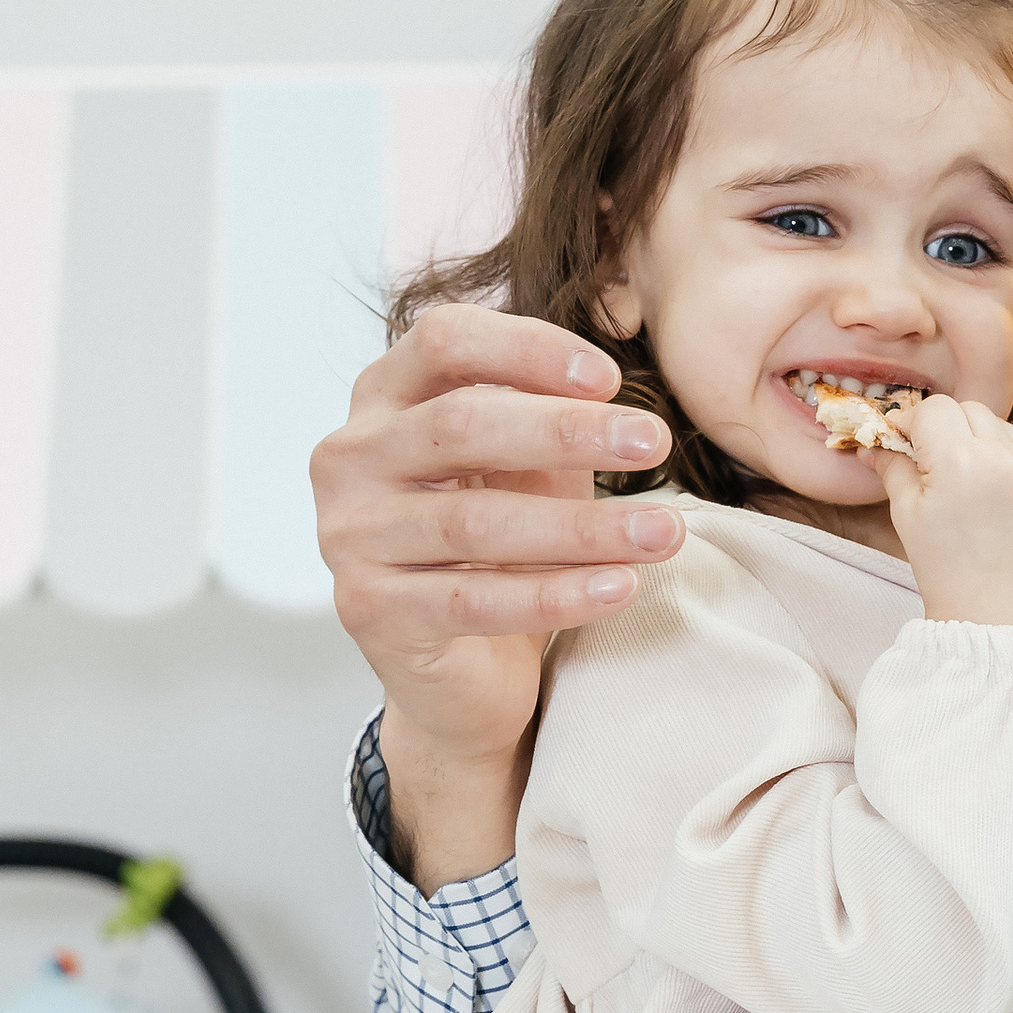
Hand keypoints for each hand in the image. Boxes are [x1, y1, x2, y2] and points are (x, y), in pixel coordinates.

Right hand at [311, 304, 681, 885]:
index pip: (444, 341)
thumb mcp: (527, 466)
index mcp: (383, 397)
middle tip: (654, 443)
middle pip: (459, 423)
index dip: (528, 349)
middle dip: (568, 431)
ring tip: (663, 531)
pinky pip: (473, 600)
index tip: (612, 379)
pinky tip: (620, 587)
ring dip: (581, 525)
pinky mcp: (368, 610)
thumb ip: (548, 418)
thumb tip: (607, 391)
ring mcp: (349, 536)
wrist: (462, 671)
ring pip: (474, 521)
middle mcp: (349, 457)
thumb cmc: (500, 544)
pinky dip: (555, 594)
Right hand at [878, 398, 1012, 625]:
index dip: (912, 422)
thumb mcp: (906, 511)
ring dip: (973, 435)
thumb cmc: (942, 563)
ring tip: (960, 473)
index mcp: (960, 462)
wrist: (991, 604)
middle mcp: (1001, 456)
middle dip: (943, 425)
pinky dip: (999, 453)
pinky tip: (985, 484)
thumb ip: (891, 466)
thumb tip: (872, 443)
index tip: (902, 441)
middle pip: (966, 408)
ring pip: (995, 422)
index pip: (934, 409)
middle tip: (929, 457)